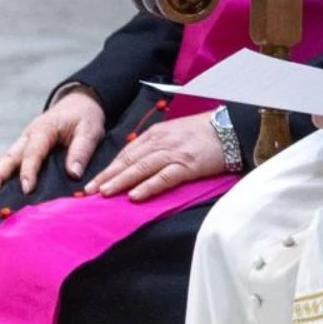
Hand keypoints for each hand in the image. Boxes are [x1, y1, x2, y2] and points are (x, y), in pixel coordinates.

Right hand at [0, 90, 105, 194]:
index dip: (29, 171)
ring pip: (7, 159)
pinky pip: (13, 161)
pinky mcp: (26, 147)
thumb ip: (82, 150)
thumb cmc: (85, 116)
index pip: (32, 153)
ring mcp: (25, 141)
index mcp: (44, 130)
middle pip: (10, 157)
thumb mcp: (90, 130)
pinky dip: (4, 173)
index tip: (27, 189)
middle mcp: (29, 136)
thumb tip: (74, 174)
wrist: (80, 102)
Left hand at [85, 112, 225, 201]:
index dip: (109, 168)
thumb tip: (137, 162)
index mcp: (157, 133)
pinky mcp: (189, 165)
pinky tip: (135, 196)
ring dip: (122, 181)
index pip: (127, 152)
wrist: (232, 128)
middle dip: (108, 176)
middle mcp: (162, 142)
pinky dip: (149, 186)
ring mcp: (175, 153)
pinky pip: (165, 177)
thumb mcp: (176, 132)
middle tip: (89, 191)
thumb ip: (157, 145)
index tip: (94, 182)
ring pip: (142, 168)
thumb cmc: (205, 132)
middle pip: (130, 160)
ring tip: (105, 194)